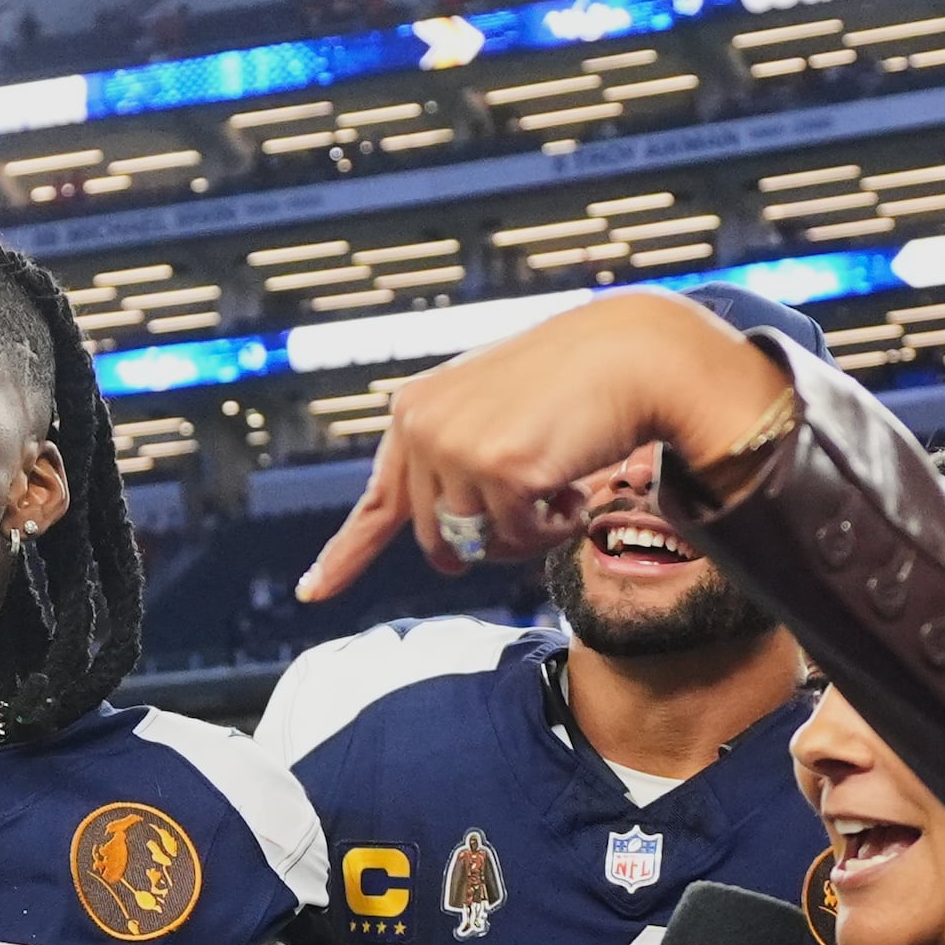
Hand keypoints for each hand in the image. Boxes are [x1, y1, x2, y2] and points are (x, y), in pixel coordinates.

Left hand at [295, 291, 787, 601]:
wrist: (633, 351)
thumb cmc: (574, 382)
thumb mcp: (494, 413)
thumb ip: (455, 463)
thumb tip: (446, 548)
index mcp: (413, 412)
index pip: (378, 503)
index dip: (344, 556)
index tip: (311, 594)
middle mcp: (422, 428)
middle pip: (438, 541)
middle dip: (486, 543)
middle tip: (535, 514)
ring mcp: (457, 449)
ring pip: (479, 546)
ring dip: (526, 535)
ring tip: (560, 490)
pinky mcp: (499, 471)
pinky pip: (523, 539)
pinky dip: (555, 529)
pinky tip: (575, 489)